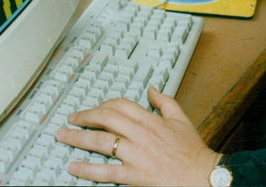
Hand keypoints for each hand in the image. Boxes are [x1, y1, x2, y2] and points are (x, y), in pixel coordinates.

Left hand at [56, 87, 219, 185]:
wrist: (201, 176)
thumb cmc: (192, 150)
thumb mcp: (181, 119)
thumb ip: (165, 101)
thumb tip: (151, 89)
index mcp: (151, 120)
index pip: (121, 105)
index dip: (103, 104)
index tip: (94, 109)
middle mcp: (141, 136)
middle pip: (106, 119)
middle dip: (85, 117)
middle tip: (72, 119)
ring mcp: (136, 155)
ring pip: (102, 143)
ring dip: (79, 138)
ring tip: (64, 136)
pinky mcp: (134, 175)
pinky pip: (106, 172)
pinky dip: (87, 169)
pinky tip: (74, 166)